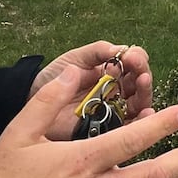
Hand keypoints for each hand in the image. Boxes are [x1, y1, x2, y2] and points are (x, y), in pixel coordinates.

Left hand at [31, 41, 152, 139]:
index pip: (134, 64)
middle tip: (141, 73)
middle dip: (143, 75)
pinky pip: (127, 127)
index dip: (137, 59)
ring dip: (145, 94)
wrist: (32, 97)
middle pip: (140, 84)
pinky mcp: (107, 128)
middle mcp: (116, 90)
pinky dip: (140, 121)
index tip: (132, 57)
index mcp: (112, 72)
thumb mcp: (76, 57)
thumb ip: (98, 51)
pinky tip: (146, 114)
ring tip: (143, 84)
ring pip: (139, 104)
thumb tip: (122, 49)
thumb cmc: (54, 76)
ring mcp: (113, 109)